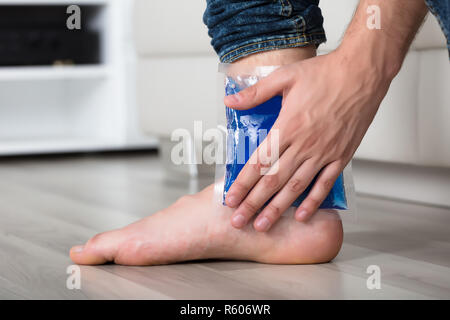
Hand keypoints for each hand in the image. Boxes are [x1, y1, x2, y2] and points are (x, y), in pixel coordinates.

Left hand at [223, 49, 391, 230]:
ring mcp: (324, 152)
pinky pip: (325, 184)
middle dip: (253, 203)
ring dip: (277, 208)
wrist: (362, 73)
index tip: (230, 199)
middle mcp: (305, 144)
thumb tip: (230, 102)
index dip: (242, 183)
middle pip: (273, 180)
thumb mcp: (285, 77)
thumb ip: (256, 93)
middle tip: (238, 221)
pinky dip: (313, 201)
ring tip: (262, 225)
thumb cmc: (325, 74)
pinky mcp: (341, 155)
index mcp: (288, 126)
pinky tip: (301, 215)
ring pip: (296, 187)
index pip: (259, 161)